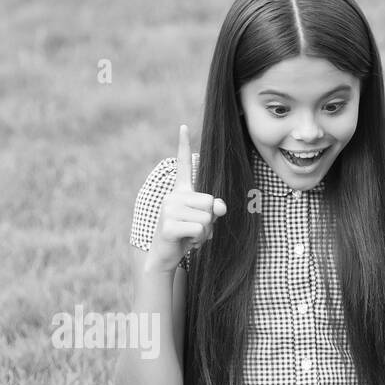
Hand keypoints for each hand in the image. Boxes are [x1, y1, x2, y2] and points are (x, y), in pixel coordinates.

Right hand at [149, 124, 225, 271]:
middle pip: (209, 202)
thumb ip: (213, 210)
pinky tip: (186, 243)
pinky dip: (199, 240)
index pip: (182, 165)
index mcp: (179, 192)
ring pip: (207, 218)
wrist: (164, 258)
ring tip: (190, 237)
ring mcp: (168, 210)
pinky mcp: (168, 225)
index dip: (183, 145)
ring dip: (205, 233)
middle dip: (210, 221)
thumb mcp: (203, 222)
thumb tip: (220, 207)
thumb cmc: (185, 237)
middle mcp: (172, 196)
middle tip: (195, 230)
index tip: (183, 126)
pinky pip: (199, 229)